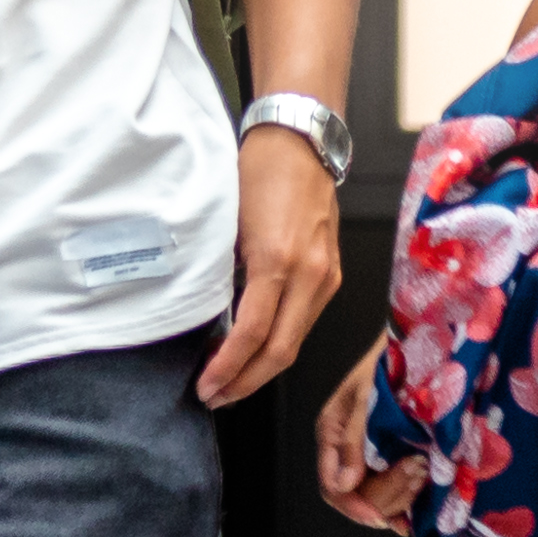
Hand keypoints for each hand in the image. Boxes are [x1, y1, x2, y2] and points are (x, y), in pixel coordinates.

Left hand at [199, 125, 343, 405]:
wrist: (301, 140)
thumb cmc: (259, 170)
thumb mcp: (228, 223)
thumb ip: (223, 273)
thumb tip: (209, 318)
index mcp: (279, 260)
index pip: (252, 334)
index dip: (227, 368)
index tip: (205, 385)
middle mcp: (311, 274)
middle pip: (281, 352)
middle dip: (245, 382)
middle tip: (215, 396)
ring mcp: (327, 276)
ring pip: (295, 341)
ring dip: (262, 369)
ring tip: (231, 381)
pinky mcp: (332, 274)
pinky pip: (304, 321)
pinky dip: (278, 343)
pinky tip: (255, 350)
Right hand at [311, 336, 421, 529]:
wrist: (426, 344)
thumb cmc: (393, 360)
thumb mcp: (369, 395)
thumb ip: (354, 440)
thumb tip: (343, 484)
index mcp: (334, 433)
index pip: (332, 486)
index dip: (355, 506)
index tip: (381, 516)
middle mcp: (349, 450)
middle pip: (357, 497)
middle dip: (387, 494)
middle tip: (416, 472)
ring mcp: (372, 457)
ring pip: (379, 499)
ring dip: (402, 494)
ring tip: (424, 470)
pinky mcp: (395, 458)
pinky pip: (397, 493)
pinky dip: (410, 500)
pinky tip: (423, 499)